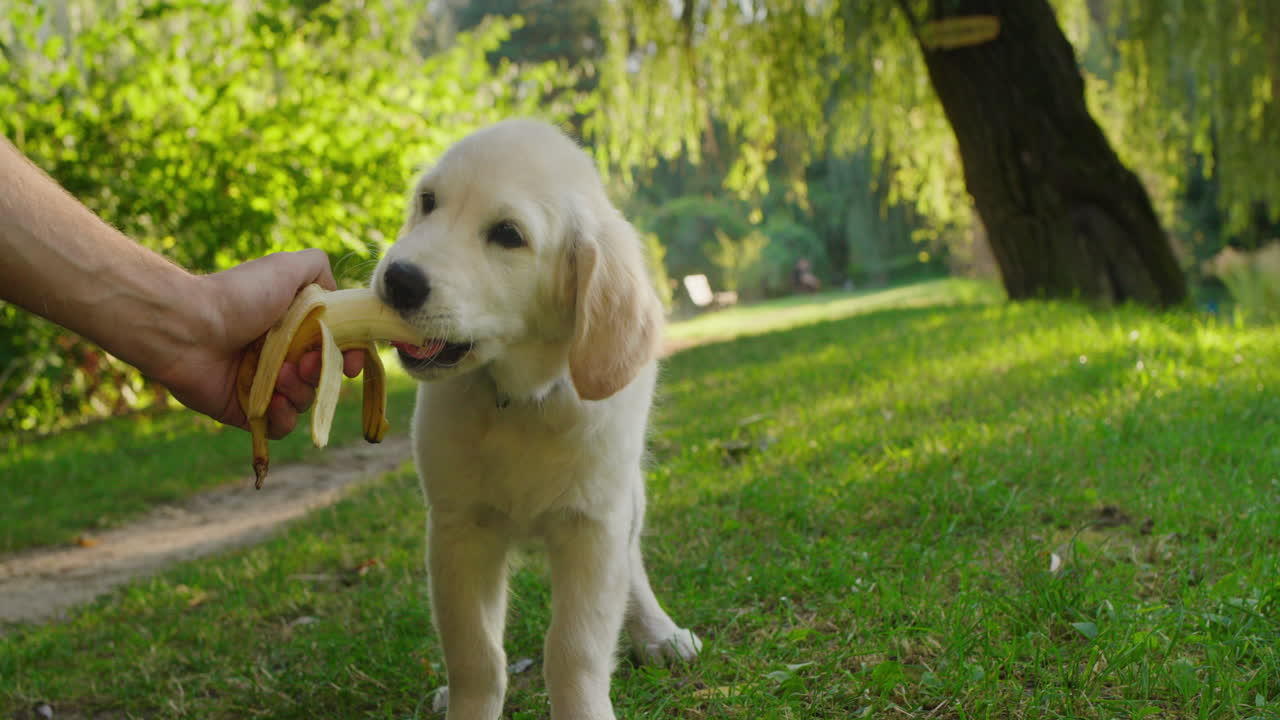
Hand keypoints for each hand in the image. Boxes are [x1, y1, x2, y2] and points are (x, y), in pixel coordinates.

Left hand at [154, 249, 364, 437]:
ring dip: (300, 392)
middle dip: (321, 373)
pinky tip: (272, 401)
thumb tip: (337, 291)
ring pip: (304, 401)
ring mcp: (263, 384)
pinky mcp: (246, 410)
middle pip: (323, 376)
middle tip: (303, 363)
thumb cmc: (238, 296)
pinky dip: (283, 417)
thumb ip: (318, 267)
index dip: (350, 356)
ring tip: (279, 376)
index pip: (335, 347)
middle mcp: (281, 355)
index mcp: (293, 326)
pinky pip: (279, 426)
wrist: (188, 327)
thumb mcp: (286, 267)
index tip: (351, 363)